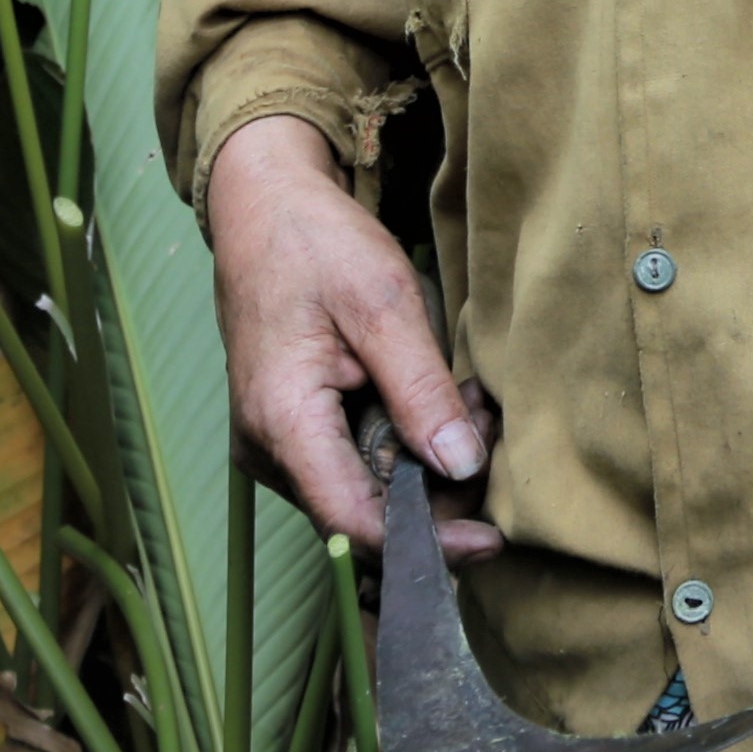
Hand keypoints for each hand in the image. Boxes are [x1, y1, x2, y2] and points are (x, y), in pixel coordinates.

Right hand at [204, 112, 499, 556]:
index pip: (354, 523)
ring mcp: (275, 445)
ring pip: (363, 494)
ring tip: (467, 401)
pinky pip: (352, 466)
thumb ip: (421, 388)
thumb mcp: (382, 302)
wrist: (263, 209)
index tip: (489, 539)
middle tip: (487, 423)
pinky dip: (402, 447)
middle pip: (364, 516)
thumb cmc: (315, 245)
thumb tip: (462, 465)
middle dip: (438, 491)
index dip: (426, 542)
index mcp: (282, 421)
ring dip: (425, 466)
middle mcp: (269, 450)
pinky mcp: (290, 434)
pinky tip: (435, 402)